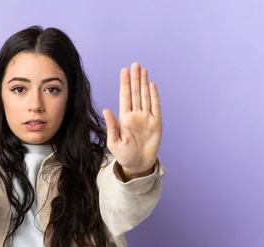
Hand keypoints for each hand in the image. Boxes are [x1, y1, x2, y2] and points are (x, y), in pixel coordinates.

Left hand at [102, 62, 161, 178]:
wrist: (138, 165)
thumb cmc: (124, 155)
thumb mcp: (114, 143)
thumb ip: (111, 126)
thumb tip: (106, 110)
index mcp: (124, 118)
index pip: (125, 97)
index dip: (125, 83)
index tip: (124, 70)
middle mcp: (136, 115)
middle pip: (136, 93)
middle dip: (135, 78)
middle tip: (135, 64)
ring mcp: (146, 118)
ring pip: (145, 96)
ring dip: (144, 83)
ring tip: (143, 70)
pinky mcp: (156, 123)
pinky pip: (156, 107)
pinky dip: (154, 96)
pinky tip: (151, 85)